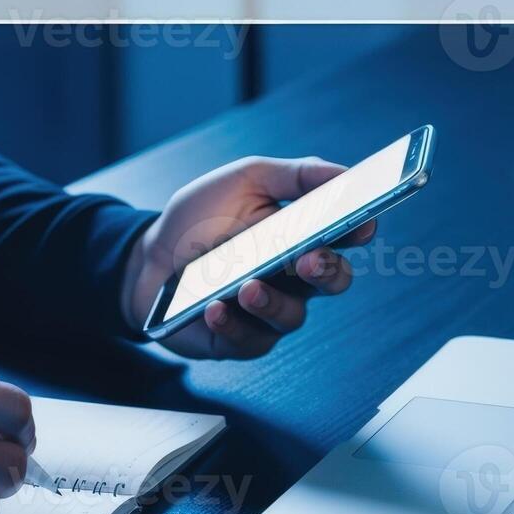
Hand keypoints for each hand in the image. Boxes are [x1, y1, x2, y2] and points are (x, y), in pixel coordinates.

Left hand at [120, 156, 376, 358]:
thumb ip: (296, 174)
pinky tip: (214, 308)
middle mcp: (294, 276)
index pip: (345, 236)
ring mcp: (269, 310)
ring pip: (292, 315)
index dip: (359, 230)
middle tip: (309, 259)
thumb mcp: (246, 180)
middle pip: (332, 280)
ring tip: (247, 287)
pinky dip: (231, 324)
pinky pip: (248, 339)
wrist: (151, 257)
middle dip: (327, 271)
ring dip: (272, 301)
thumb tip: (345, 173)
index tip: (363, 224)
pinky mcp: (240, 339)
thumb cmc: (202, 218)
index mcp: (303, 235)